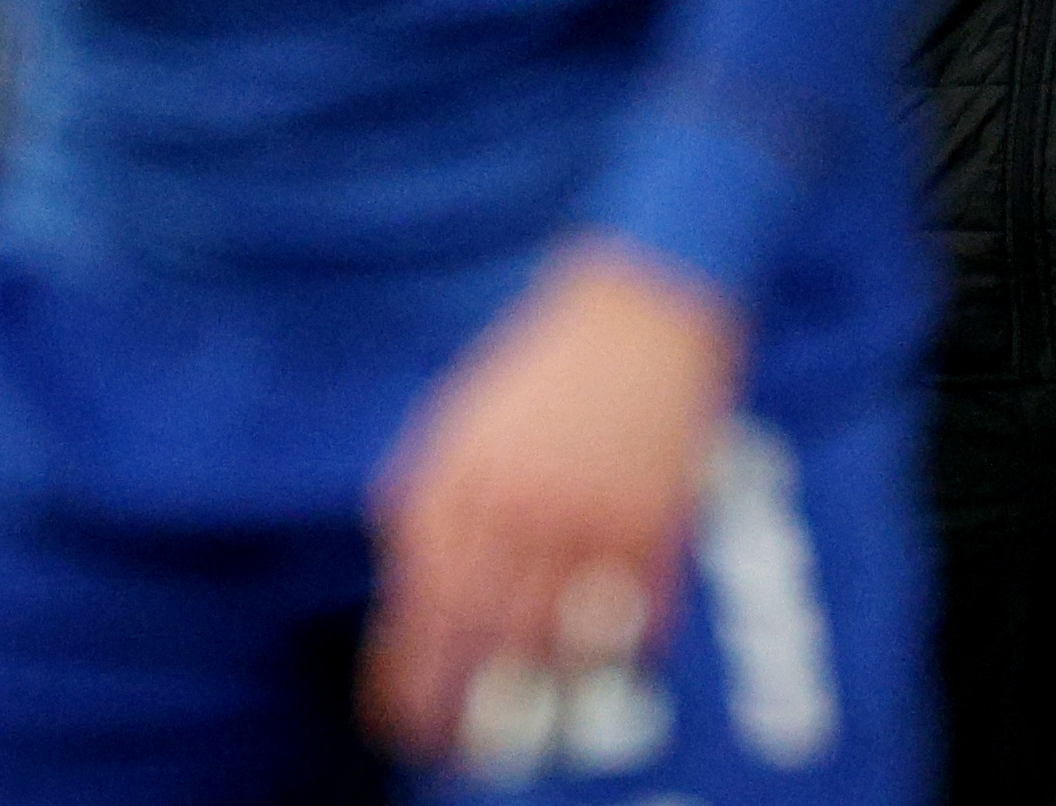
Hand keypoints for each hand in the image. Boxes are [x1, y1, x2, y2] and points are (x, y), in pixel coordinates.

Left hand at [360, 240, 744, 763]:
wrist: (643, 304)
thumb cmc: (543, 363)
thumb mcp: (460, 418)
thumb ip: (431, 498)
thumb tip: (410, 585)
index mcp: (458, 478)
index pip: (418, 605)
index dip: (405, 677)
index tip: (399, 723)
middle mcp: (517, 505)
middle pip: (482, 638)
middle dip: (465, 711)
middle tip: (457, 752)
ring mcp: (589, 517)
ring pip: (557, 643)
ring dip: (540, 696)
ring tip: (528, 734)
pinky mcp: (655, 523)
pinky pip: (634, 620)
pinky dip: (621, 657)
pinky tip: (607, 675)